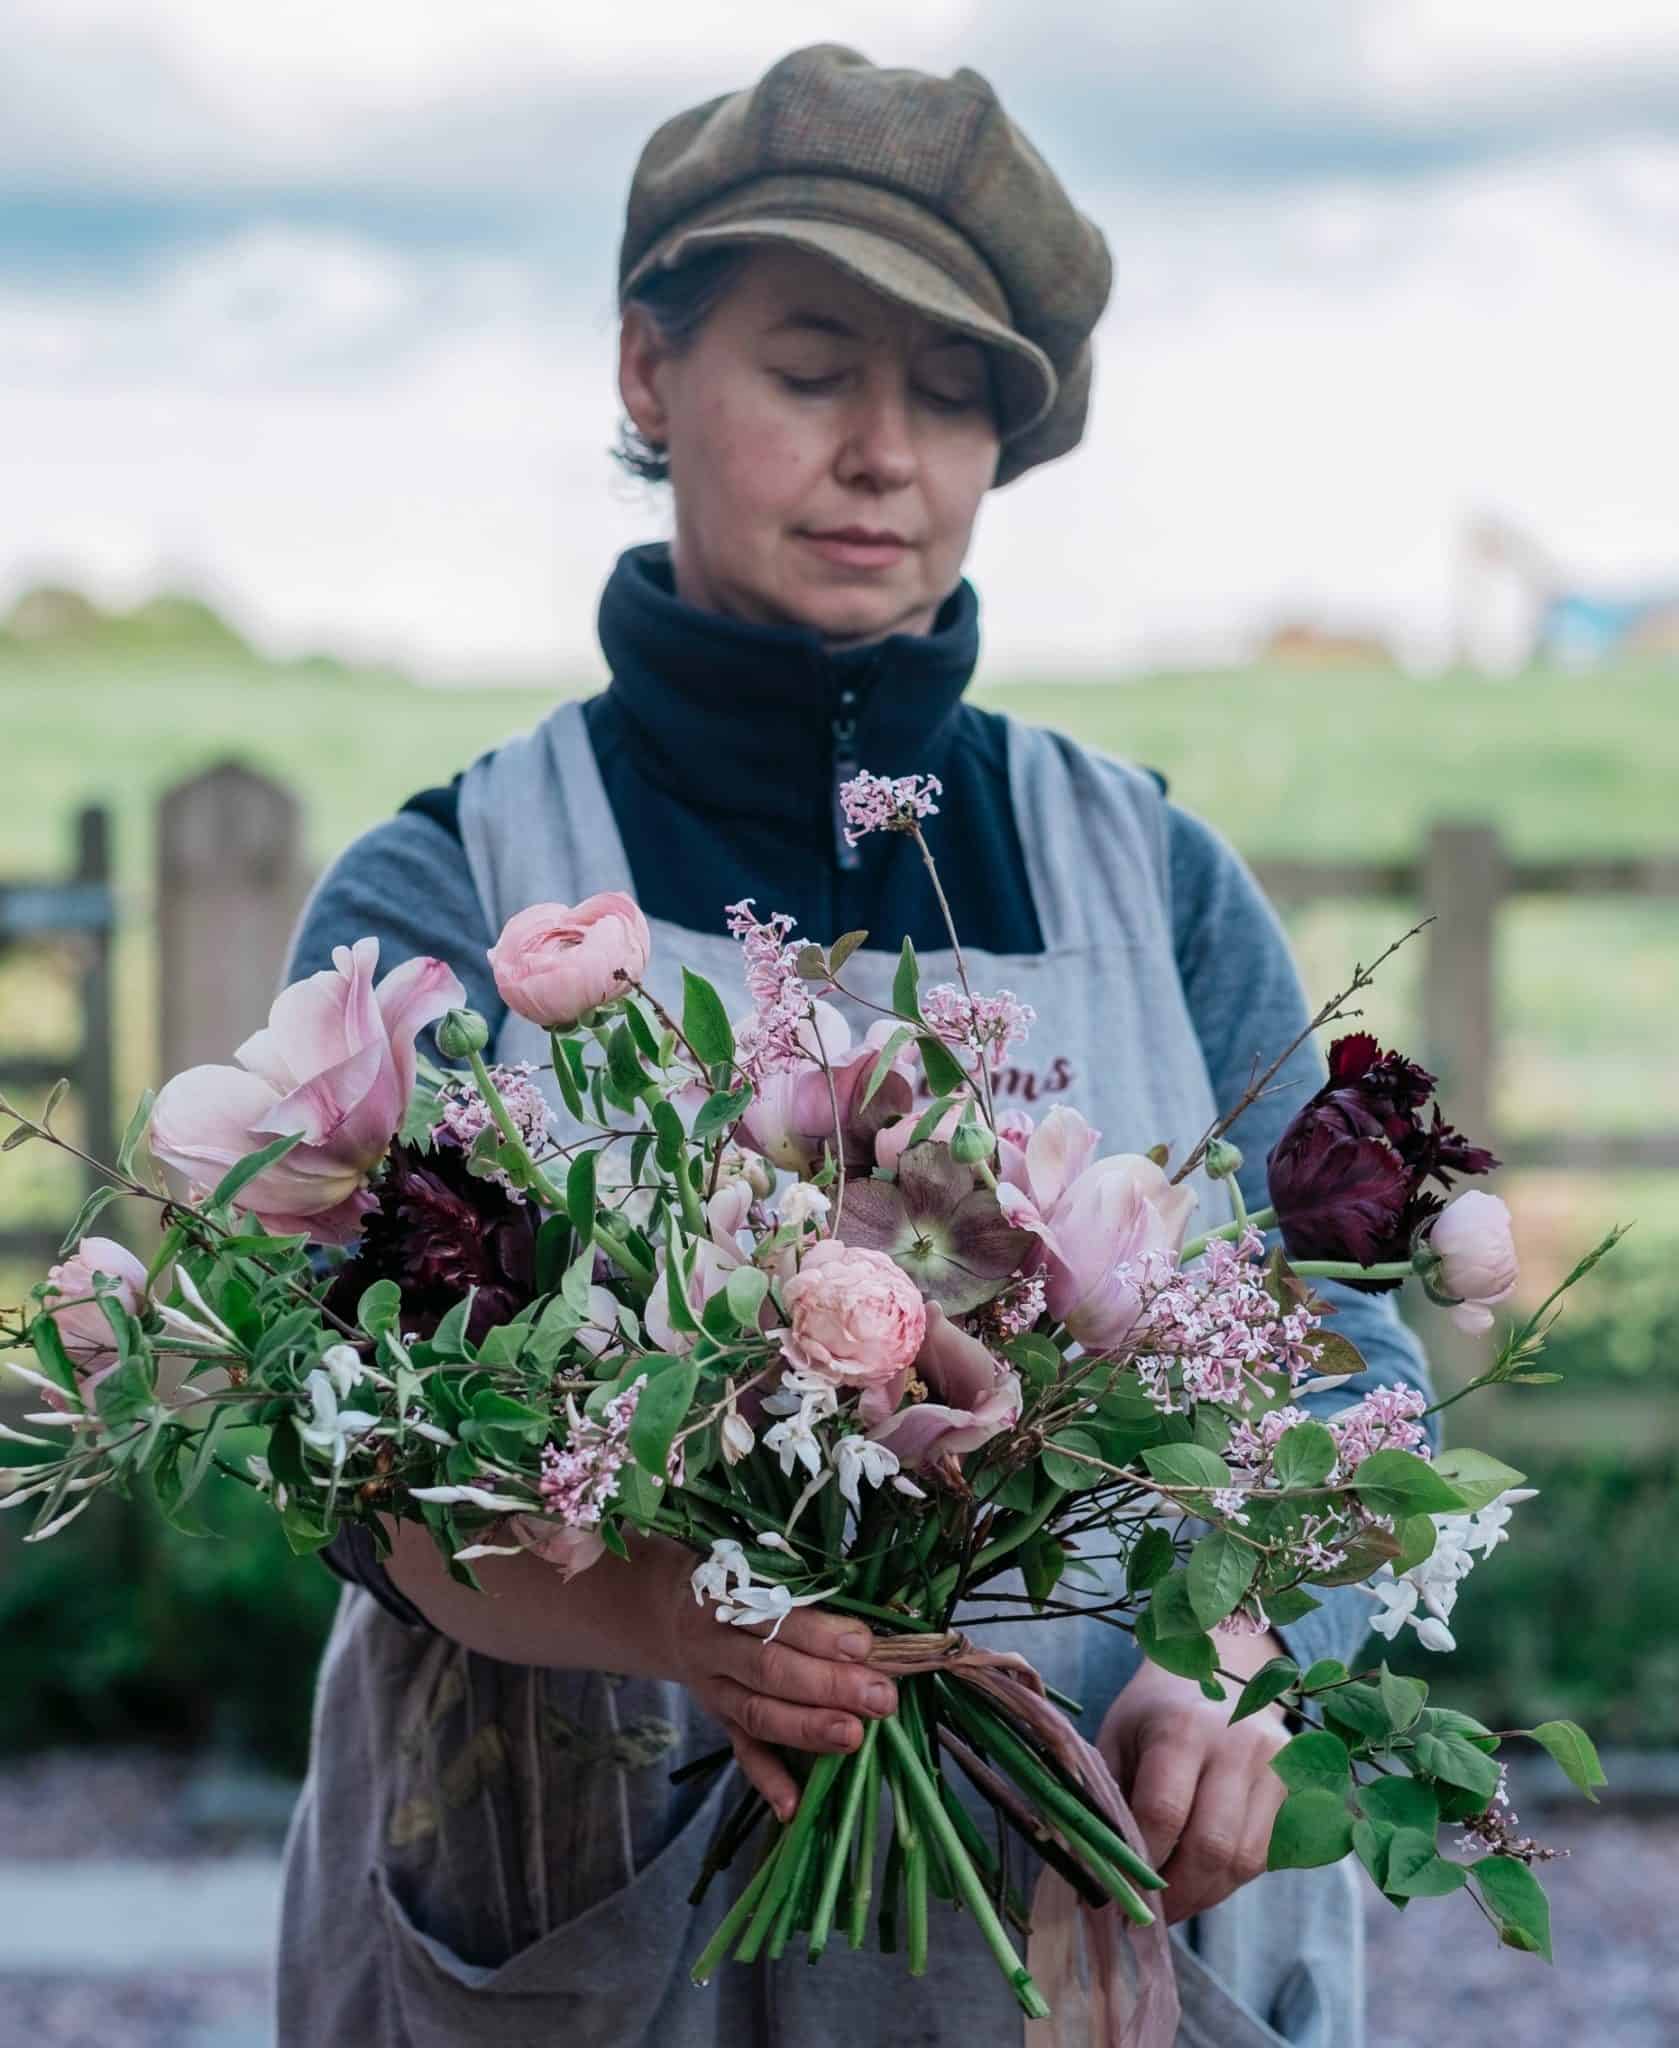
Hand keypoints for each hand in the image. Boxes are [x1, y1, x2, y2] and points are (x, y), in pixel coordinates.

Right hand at [649, 1541, 897, 1820]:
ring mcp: (715, 1690)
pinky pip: (742, 1753)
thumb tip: (877, 1637)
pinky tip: (794, 1805)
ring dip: (807, 1728)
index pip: (777, 1618)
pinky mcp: (720, 1723)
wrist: (679, 1614)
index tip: (865, 1645)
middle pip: (770, 1669)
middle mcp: (716, 1646)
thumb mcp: (766, 1577)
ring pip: (758, 1713)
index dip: (820, 1634)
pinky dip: (768, 1780)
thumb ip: (813, 1602)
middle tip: (879, 1698)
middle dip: (828, 1686)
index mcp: (731, 1599)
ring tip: (854, 1737)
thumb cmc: (746, 1589)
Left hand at [1097, 1628, 1291, 1925]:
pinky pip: (1269, 1856)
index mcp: (1182, 1726)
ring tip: (1175, 1895)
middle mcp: (1238, 1742)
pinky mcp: (1300, 1787)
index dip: (1141, 1866)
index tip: (1119, 1894)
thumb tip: (1096, 1874)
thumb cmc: (1153, 1717)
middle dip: (1177, 1894)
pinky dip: (1233, 1877)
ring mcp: (1277, 1765)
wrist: (1215, 1676)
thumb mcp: (1116, 1742)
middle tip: (1149, 1912)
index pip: (1163, 1814)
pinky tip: (1206, 1871)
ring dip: (1205, 1893)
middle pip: (1212, 1846)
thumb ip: (1109, 1803)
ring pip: (1245, 1861)